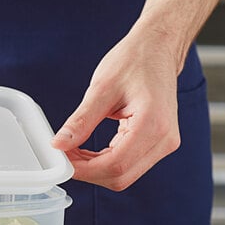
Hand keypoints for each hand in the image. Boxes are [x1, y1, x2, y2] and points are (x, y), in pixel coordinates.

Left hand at [51, 29, 181, 190]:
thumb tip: (60, 144)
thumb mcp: (101, 89)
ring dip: (96, 169)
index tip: (63, 160)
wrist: (157, 49)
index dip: (84, 169)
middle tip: (65, 155)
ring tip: (75, 151)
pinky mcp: (159, 143)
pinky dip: (106, 163)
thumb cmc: (134, 61)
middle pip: (120, 176)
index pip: (115, 164)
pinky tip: (89, 152)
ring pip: (125, 175)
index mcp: (153, 124)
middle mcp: (165, 139)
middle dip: (88, 171)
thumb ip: (80, 121)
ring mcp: (165, 143)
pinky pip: (130, 165)